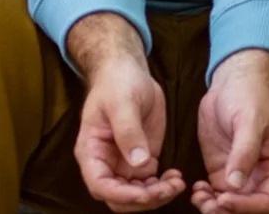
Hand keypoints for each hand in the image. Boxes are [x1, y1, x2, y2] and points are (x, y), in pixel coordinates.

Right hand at [69, 14, 184, 212]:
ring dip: (157, 195)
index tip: (145, 193)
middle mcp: (106, 163)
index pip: (100, 185)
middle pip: (120, 198)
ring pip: (138, 195)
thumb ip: (128, 131)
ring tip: (177, 183)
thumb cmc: (117, 81)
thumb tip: (139, 163)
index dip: (121, 195)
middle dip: (144, 199)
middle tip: (168, 188)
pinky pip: (151, 184)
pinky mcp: (143, 159)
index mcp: (92, 151)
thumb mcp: (122, 102)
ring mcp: (125, 163)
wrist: (129, 69)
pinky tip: (176, 177)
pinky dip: (164, 186)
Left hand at [191, 50, 268, 213]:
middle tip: (206, 204)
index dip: (247, 207)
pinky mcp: (223, 170)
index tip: (225, 199)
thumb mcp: (249, 120)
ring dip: (214, 208)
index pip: (267, 200)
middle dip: (227, 211)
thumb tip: (235, 185)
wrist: (233, 80)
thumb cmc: (250, 95)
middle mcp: (262, 177)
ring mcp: (241, 175)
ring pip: (231, 205)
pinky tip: (196, 189)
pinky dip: (206, 197)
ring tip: (198, 197)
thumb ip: (244, 152)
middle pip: (248, 207)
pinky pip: (217, 194)